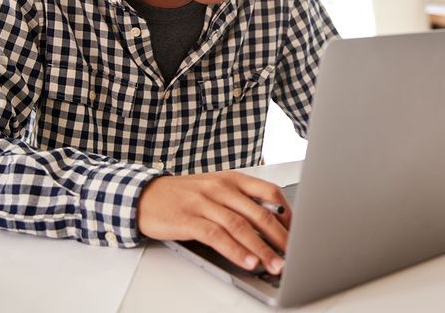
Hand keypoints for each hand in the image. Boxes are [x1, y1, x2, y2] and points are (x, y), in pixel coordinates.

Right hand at [137, 171, 290, 273]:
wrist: (145, 195)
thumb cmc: (184, 195)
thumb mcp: (216, 190)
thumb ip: (241, 201)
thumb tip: (272, 222)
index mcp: (232, 179)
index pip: (269, 191)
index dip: (287, 213)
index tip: (299, 231)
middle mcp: (221, 188)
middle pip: (259, 212)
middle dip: (281, 237)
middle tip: (295, 254)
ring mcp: (204, 203)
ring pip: (241, 227)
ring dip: (262, 249)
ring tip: (276, 264)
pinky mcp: (188, 220)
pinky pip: (217, 236)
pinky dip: (235, 251)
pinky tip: (247, 261)